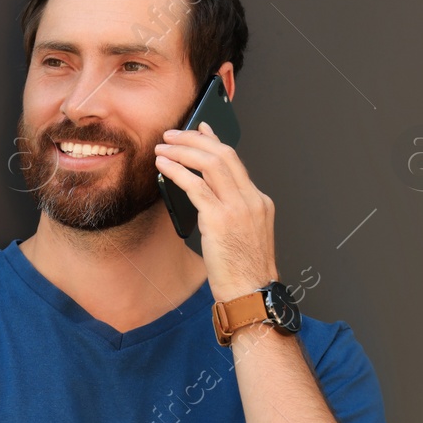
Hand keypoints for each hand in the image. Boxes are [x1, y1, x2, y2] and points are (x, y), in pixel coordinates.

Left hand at [154, 120, 278, 299]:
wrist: (251, 294)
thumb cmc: (242, 271)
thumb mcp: (242, 235)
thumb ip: (229, 213)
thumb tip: (201, 197)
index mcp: (259, 202)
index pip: (235, 161)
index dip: (215, 141)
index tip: (201, 128)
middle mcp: (252, 199)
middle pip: (223, 154)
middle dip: (194, 139)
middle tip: (172, 135)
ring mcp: (238, 208)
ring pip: (210, 164)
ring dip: (182, 151)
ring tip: (162, 147)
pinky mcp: (220, 219)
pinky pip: (196, 185)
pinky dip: (177, 171)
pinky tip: (163, 166)